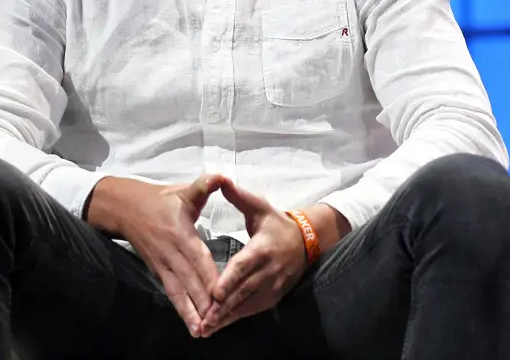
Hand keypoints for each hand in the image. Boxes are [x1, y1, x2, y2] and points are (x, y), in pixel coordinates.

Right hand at [88, 174, 227, 336]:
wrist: (127, 208)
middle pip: (190, 281)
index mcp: (180, 234)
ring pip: (179, 292)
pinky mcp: (158, 272)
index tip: (221, 294)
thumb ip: (204, 185)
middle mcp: (171, 254)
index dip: (209, 276)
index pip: (198, 259)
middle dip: (202, 302)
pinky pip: (171, 293)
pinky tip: (191, 324)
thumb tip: (221, 176)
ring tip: (202, 332)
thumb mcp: (184, 190)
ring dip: (190, 312)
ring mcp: (163, 265)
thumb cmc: (162, 199)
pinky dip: (181, 309)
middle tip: (216, 322)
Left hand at [199, 181, 307, 336]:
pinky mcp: (273, 297)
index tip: (215, 293)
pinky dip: (235, 318)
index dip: (229, 280)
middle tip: (203, 320)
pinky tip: (219, 325)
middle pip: (242, 291)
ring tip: (206, 328)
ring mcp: (272, 286)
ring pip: (246, 305)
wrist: (306, 241)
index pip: (243, 266)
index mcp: (262, 248)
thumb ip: (239, 197)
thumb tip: (221, 180)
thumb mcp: (260, 207)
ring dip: (226, 318)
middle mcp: (268, 271)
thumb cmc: (276, 223)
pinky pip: (252, 309)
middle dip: (222, 307)